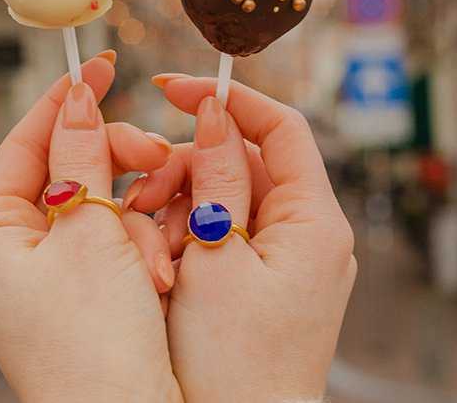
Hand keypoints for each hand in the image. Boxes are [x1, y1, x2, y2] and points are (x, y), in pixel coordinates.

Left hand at [0, 52, 182, 402]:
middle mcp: (18, 251)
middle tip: (158, 154)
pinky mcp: (90, 286)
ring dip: (138, 212)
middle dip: (118, 160)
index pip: (24, 143)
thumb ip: (82, 157)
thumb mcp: (90, 232)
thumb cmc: (94, 344)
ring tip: (161, 242)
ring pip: (103, 202)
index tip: (100, 68)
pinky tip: (160, 268)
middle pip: (70, 169)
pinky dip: (142, 242)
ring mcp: (55, 270)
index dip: (63, 101)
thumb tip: (77, 98)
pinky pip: (117, 238)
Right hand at [125, 74, 356, 402]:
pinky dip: (186, 232)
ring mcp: (283, 256)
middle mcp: (306, 233)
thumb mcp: (215, 257)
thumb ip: (216, 176)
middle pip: (242, 161)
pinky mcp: (259, 276)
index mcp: (314, 221)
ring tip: (150, 241)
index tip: (173, 88)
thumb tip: (216, 112)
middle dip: (187, 168)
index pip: (281, 126)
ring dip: (179, 203)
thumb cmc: (232, 368)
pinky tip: (161, 259)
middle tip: (142, 194)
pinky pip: (220, 229)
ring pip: (224, 193)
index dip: (228, 99)